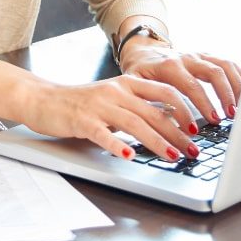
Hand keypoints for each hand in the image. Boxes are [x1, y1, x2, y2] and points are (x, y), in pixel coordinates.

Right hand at [17, 75, 202, 163]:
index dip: (184, 109)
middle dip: (177, 133)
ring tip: (172, 156)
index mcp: (126, 83)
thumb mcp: (114, 98)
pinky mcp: (82, 120)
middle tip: (193, 150)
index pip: (164, 92)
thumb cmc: (81, 103)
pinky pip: (103, 133)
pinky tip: (129, 157)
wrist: (43, 99)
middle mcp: (116, 91)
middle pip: (154, 111)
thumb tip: (171, 122)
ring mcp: (99, 105)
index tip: (197, 128)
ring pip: (135, 123)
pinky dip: (118, 146)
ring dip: (156, 142)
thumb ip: (138, 106)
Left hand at [121, 39, 240, 125]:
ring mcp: (199, 56)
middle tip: (230, 117)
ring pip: (224, 66)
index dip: (202, 103)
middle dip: (224, 95)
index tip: (212, 121)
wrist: (141, 51)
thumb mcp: (135, 86)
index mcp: (169, 66)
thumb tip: (160, 125)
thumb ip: (147, 102)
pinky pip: (229, 63)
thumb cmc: (139, 73)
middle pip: (213, 72)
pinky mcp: (208, 57)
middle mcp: (187, 58)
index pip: (190, 84)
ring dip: (236, 86)